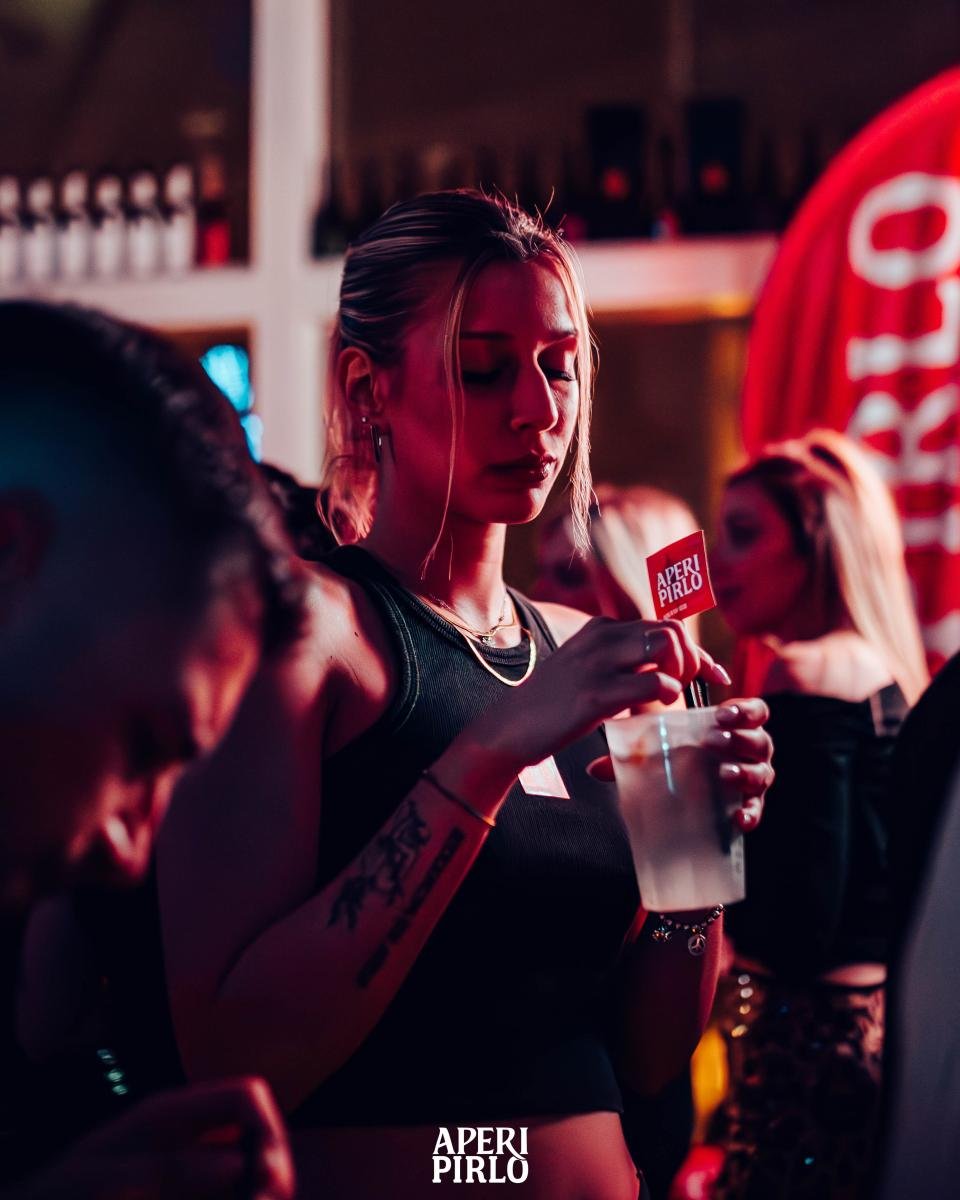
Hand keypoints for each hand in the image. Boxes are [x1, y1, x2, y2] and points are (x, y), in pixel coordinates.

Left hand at [14, 1077, 294, 1199]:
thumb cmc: (66, 1192)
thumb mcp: (110, 1179)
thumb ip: (174, 1169)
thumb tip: (240, 1165)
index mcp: (174, 1114)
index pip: (246, 1095)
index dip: (267, 1126)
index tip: (266, 1175)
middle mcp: (190, 1136)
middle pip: (258, 1135)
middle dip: (272, 1171)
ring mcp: (191, 1169)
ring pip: (249, 1172)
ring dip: (258, 1192)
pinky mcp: (189, 1193)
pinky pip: (229, 1193)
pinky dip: (239, 1198)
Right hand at [479, 616, 731, 777]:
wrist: (509, 727)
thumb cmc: (551, 706)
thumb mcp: (583, 669)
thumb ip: (616, 661)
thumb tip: (661, 667)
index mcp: (599, 629)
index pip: (663, 625)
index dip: (697, 651)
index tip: (715, 674)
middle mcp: (601, 638)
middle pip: (671, 630)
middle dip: (693, 659)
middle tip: (685, 688)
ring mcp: (598, 663)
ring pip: (666, 647)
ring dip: (681, 673)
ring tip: (669, 696)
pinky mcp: (596, 694)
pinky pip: (654, 684)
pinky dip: (667, 696)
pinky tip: (654, 709)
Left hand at [587, 697, 772, 833]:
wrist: (684, 803)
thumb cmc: (674, 763)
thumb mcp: (653, 754)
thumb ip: (629, 755)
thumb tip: (594, 768)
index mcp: (732, 730)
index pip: (753, 711)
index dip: (743, 710)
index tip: (721, 714)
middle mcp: (748, 752)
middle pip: (761, 739)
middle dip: (742, 738)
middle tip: (715, 741)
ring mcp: (751, 780)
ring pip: (763, 772)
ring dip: (746, 772)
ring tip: (724, 774)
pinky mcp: (748, 807)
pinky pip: (756, 810)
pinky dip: (750, 813)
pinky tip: (737, 817)